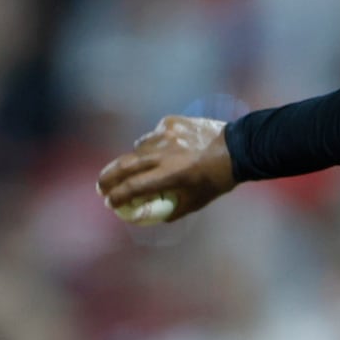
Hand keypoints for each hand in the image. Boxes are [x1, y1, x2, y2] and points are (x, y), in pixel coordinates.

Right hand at [96, 115, 234, 224]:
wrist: (238, 147)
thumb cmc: (218, 179)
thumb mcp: (197, 201)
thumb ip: (173, 209)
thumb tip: (152, 216)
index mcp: (172, 174)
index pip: (135, 187)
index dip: (118, 196)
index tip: (109, 203)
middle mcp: (165, 153)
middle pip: (126, 164)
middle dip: (108, 177)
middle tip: (101, 186)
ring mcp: (166, 135)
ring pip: (139, 149)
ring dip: (133, 161)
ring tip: (136, 169)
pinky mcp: (171, 122)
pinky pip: (153, 136)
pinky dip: (153, 146)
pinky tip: (164, 151)